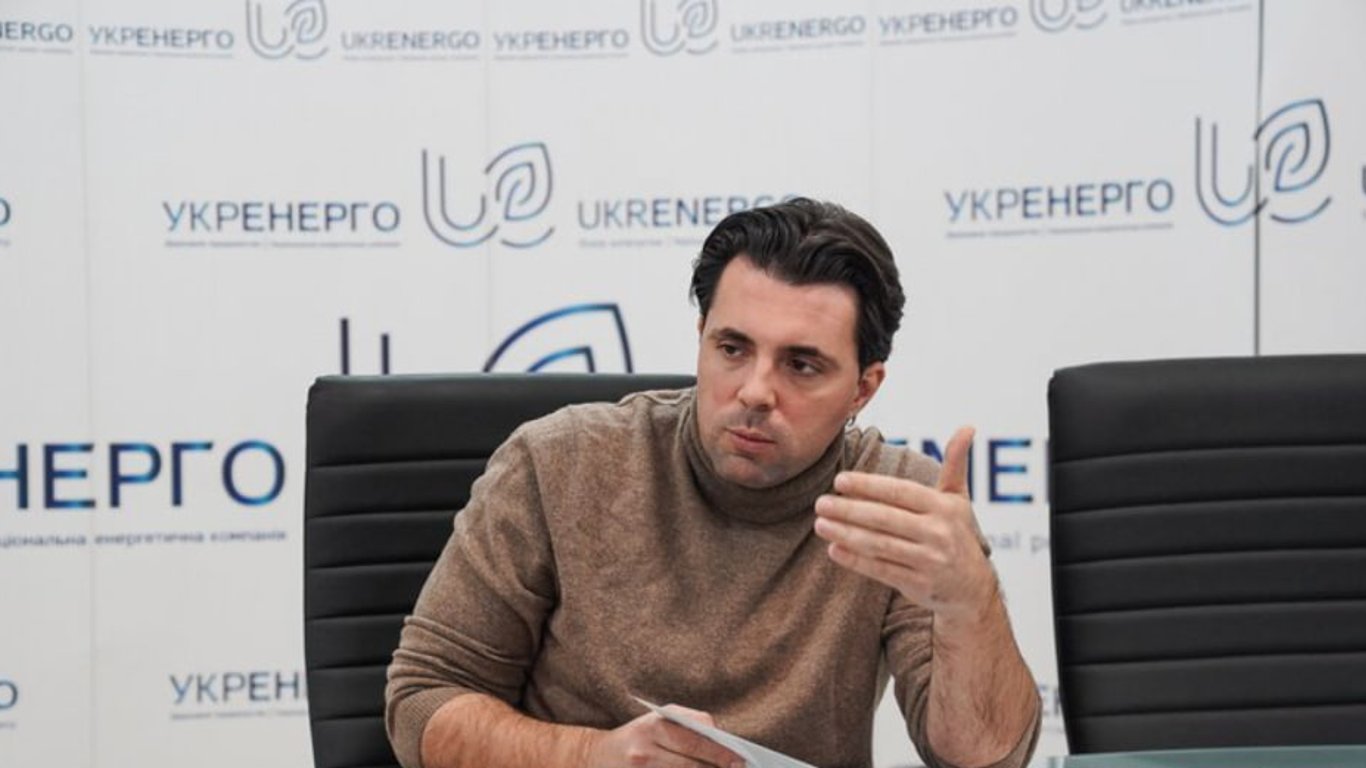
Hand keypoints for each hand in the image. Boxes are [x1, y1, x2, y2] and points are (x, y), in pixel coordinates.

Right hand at [584, 705, 744, 767]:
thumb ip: (688, 724)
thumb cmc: (637, 737)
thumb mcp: (657, 721)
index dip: (719, 751)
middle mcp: (645, 748)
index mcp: (653, 725)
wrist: (595, 756)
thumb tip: (722, 739)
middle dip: (717, 767)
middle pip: (691, 764)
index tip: (740, 758)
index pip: (694, 739)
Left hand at [813, 426, 995, 622]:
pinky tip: (834, 549)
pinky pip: (882, 570)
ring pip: (880, 544)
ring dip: (846, 534)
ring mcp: (928, 561)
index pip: (901, 492)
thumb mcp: (958, 498)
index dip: (869, 486)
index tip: (839, 480)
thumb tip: (968, 426)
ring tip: (820, 524)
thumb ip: (956, 462)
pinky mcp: (918, 585)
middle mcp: (938, 533)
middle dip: (849, 510)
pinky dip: (856, 561)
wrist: (972, 587)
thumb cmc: (957, 533)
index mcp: (944, 507)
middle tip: (820, 502)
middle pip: (886, 518)